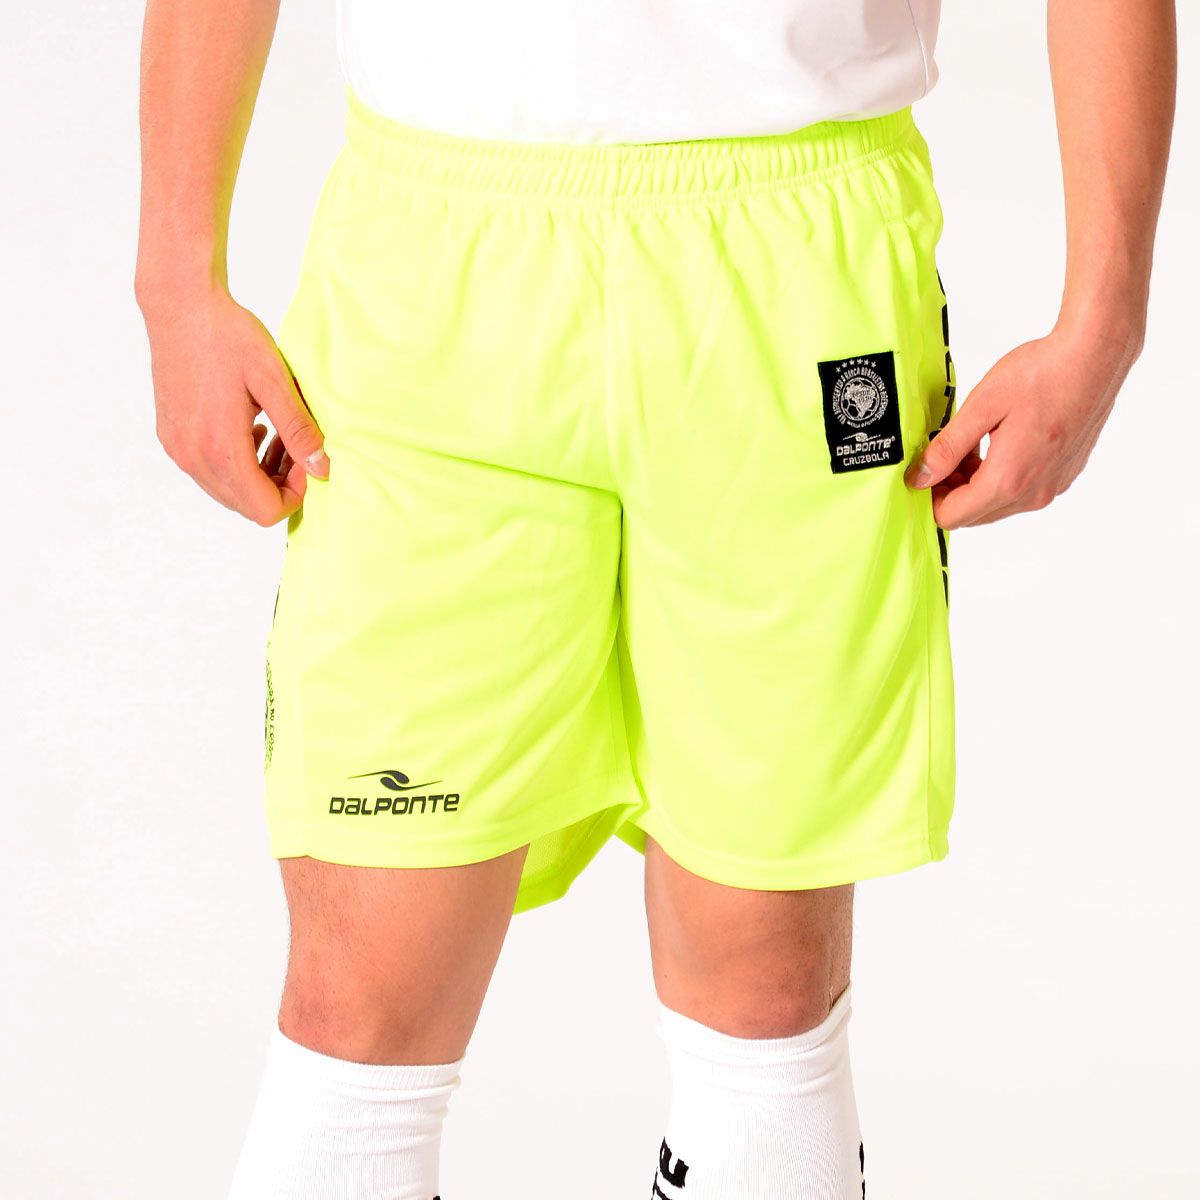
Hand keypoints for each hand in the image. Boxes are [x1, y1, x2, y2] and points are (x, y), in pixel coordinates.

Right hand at [141, 283, 328, 525]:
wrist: (180, 306)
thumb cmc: (228, 336)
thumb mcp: (274, 380)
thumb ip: (299, 430)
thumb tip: (323, 469)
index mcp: (220, 447)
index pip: (265, 509)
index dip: (295, 493)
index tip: (307, 458)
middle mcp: (192, 457)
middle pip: (247, 505)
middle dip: (279, 484)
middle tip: (295, 445)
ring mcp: (178, 449)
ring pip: (228, 491)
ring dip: (258, 474)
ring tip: (275, 434)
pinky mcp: (171, 437)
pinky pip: (209, 471)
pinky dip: (236, 462)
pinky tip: (251, 428)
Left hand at [905, 320, 1141, 528]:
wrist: (1095, 356)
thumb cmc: (1041, 374)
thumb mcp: (981, 407)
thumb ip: (948, 448)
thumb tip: (920, 478)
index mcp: (1008, 481)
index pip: (952, 517)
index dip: (930, 496)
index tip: (925, 468)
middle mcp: (1033, 494)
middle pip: (974, 515)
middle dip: (952, 490)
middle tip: (947, 450)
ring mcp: (1052, 487)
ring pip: (997, 505)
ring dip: (975, 483)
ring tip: (973, 441)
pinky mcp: (1063, 476)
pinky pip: (1020, 492)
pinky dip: (1001, 476)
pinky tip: (1000, 441)